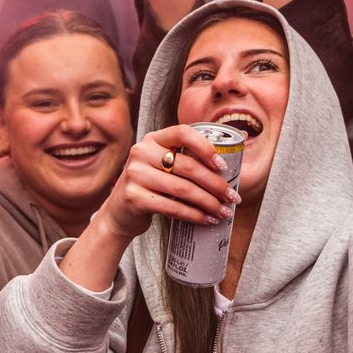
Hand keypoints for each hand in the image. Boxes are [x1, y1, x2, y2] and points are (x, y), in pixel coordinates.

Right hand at [95, 124, 237, 240]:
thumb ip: (186, 159)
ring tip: (223, 212)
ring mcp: (135, 175)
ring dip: (209, 202)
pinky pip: (172, 207)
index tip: (223, 166)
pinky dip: (194, 215)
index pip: (183, 133)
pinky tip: (206, 219)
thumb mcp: (161, 165)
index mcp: (153, 139)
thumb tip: (234, 156)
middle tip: (232, 197)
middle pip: (188, 166)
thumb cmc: (150, 187)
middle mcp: (141, 152)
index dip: (206, 148)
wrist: (119, 212)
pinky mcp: (134, 197)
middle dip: (216, 184)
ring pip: (183, 189)